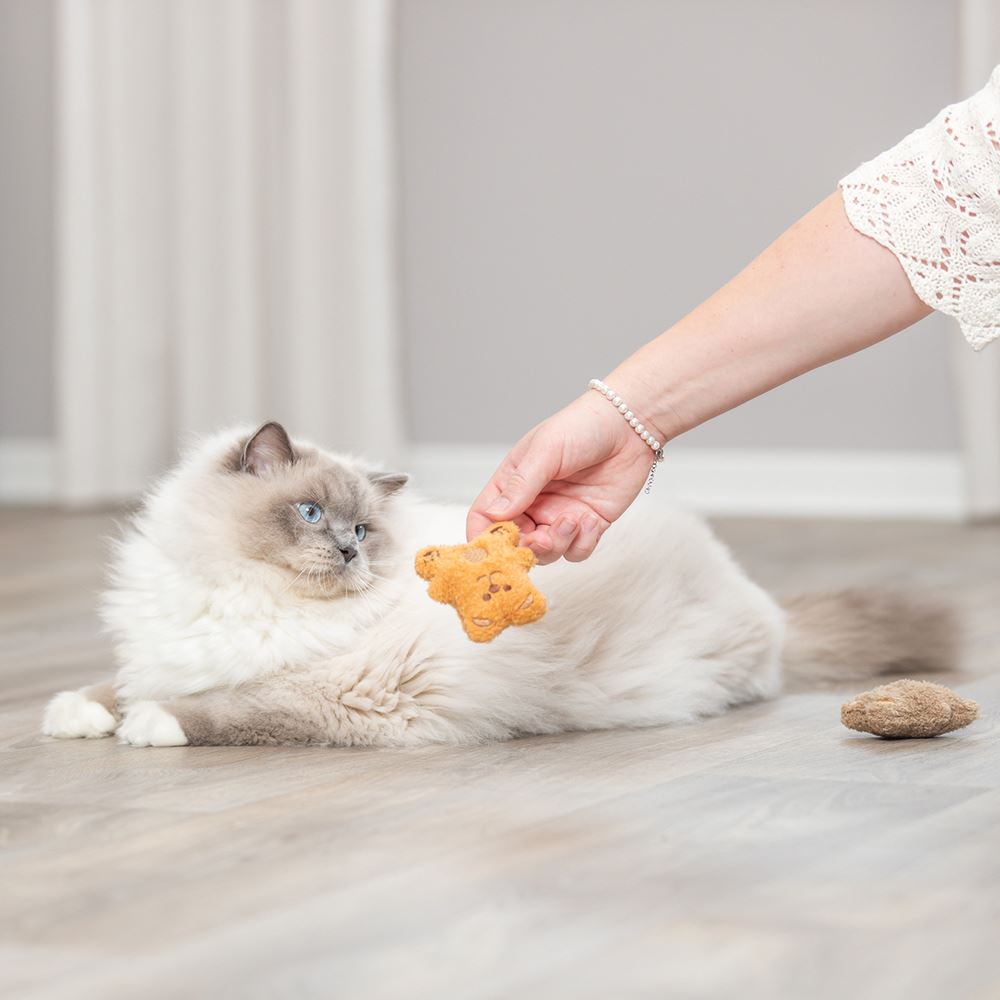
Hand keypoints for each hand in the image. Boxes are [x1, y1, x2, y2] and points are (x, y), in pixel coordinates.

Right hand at [466, 391, 658, 562]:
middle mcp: (533, 504)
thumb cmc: (582, 426)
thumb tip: (494, 514)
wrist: (629, 425)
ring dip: (557, 544)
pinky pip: (577, 551)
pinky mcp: (589, 525)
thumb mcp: (545, 450)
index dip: (484, 538)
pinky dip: (582, 543)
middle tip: (541, 540)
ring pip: (547, 554)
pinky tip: (591, 519)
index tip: (496, 549)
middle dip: (527, 549)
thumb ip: (520, 485)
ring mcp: (560, 517)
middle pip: (516, 544)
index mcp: (513, 483)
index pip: (485, 518)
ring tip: (573, 520)